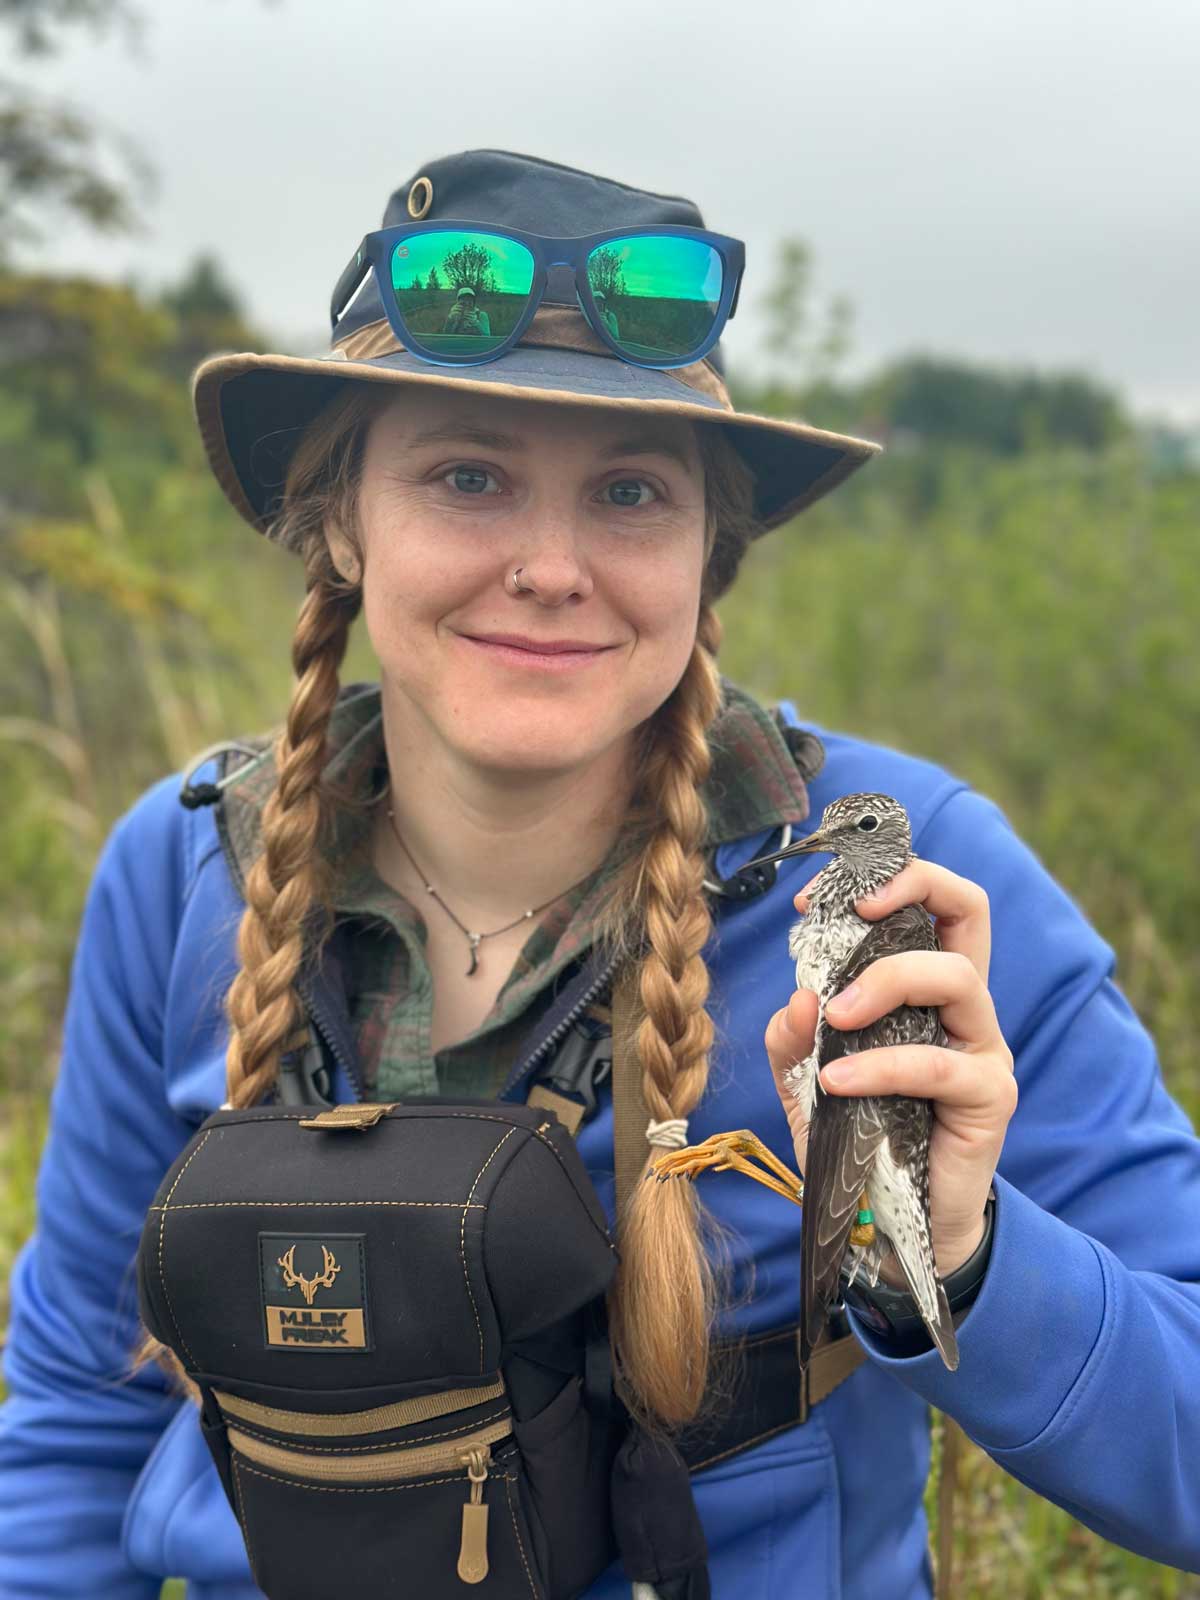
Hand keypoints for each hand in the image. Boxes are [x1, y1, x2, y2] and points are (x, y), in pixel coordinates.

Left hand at [763, 859, 1016, 1281]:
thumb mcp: (806, 1082)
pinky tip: (837, 1084)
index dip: (882, 880)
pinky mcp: (990, 1097)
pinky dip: (881, 1067)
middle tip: (850, 918)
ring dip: (886, 981)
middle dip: (909, 891)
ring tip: (836, 1017)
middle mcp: (964, 1007)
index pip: (930, 904)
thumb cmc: (857, 1139)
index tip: (815, 899)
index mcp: (925, 989)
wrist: (891, 1226)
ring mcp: (983, 1049)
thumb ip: (793, 1039)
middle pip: (970, 909)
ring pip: (957, 977)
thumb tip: (798, 998)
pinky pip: (939, 1065)